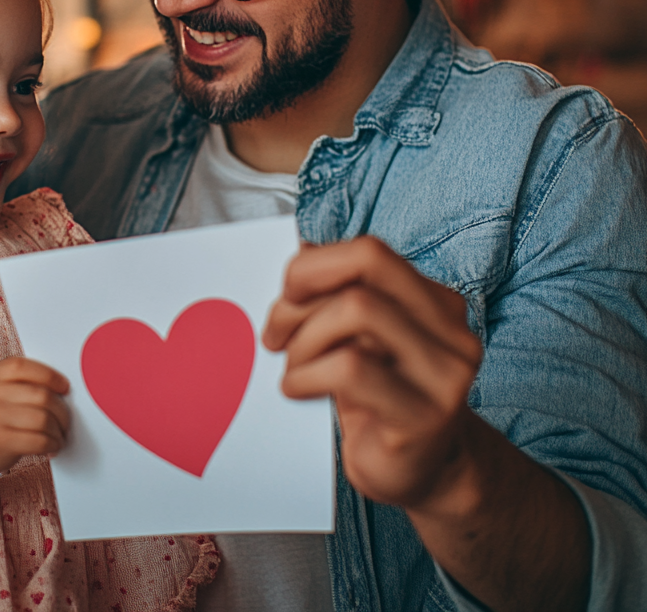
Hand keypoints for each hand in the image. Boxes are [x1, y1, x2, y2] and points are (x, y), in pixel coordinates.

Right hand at [0, 357, 70, 475]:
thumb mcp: (8, 390)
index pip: (26, 368)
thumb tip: (65, 389)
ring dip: (58, 430)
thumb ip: (30, 382)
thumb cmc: (2, 414)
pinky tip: (53, 445)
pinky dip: (52, 444)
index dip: (50, 376)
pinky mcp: (0, 440)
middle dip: (61, 410)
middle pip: (41, 396)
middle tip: (66, 419)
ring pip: (42, 419)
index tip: (65, 388)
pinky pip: (38, 440)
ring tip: (59, 434)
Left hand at [262, 237, 483, 512]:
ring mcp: (445, 373)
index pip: (368, 250)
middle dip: (306, 291)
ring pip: (358, 309)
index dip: (315, 265)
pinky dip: (307, 374)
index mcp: (434, 302)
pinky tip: (298, 390)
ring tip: (295, 368)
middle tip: (276, 332)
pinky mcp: (425, 416)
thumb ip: (337, 296)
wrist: (426, 477)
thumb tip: (300, 251)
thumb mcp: (357, 340)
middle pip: (367, 264)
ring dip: (305, 339)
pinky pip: (350, 368)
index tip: (286, 296)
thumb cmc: (379, 401)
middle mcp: (450, 330)